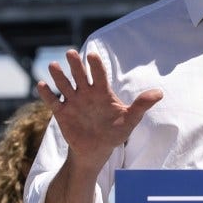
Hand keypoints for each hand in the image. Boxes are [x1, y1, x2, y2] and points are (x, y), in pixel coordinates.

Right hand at [36, 49, 162, 171]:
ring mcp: (73, 102)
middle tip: (71, 53)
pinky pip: (53, 101)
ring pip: (65, 85)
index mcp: (103, 92)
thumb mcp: (130, 120)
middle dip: (76, 65)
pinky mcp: (62, 113)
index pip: (99, 75)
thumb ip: (141, 105)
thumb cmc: (115, 132)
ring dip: (59, 76)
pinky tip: (42, 85)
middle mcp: (86, 93)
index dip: (96, 66)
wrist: (97, 149)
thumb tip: (159, 93)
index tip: (93, 56)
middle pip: (80, 75)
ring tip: (54, 66)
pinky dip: (47, 94)